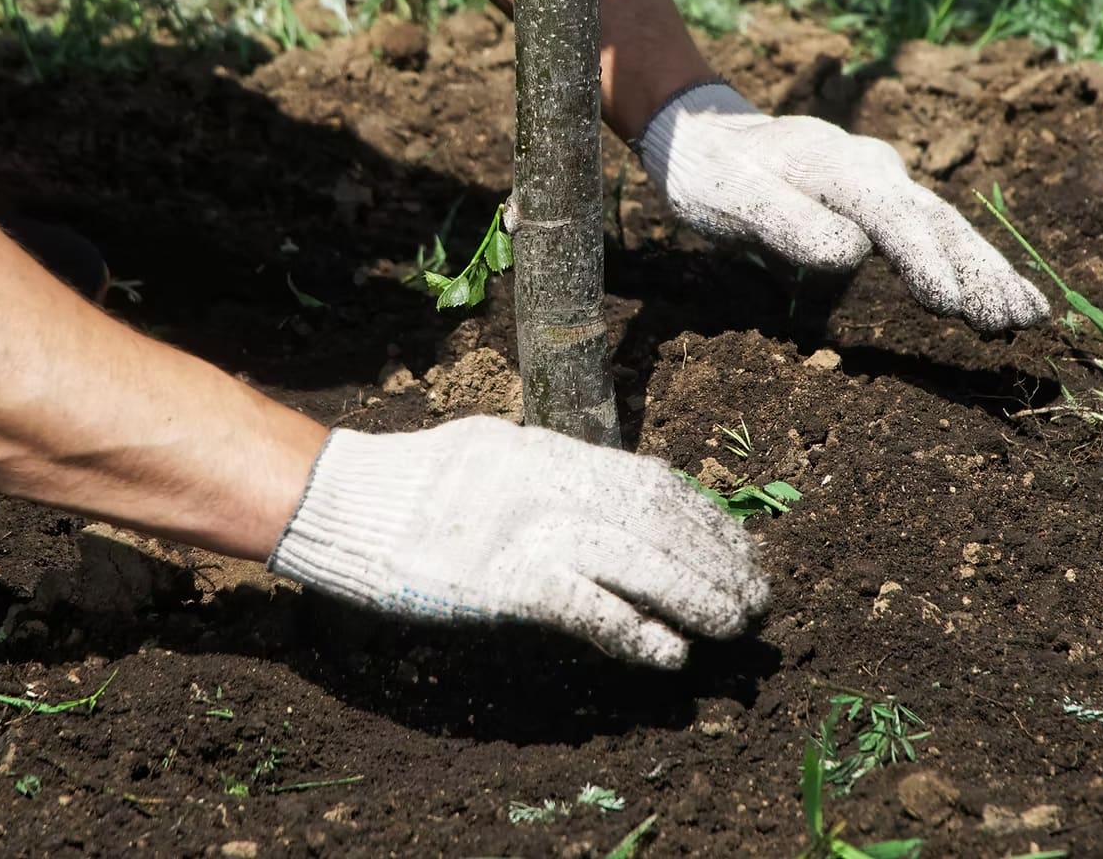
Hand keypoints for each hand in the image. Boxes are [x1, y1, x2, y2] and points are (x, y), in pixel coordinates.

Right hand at [269, 417, 768, 667]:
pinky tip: (669, 654)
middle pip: (659, 522)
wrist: (346, 500)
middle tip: (756, 591)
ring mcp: (532, 532)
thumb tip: (619, 483)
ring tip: (736, 623)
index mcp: (553, 452)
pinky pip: (588, 608)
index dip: (705, 516)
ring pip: (640, 562)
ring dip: (697, 595)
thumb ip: (559, 466)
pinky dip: (635, 631)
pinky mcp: (506, 583)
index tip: (739, 542)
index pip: (652, 481)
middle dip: (716, 557)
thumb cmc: (416, 479)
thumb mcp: (499, 449)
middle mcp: (554, 485)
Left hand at [637, 83, 1048, 332]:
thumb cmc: (713, 175)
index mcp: (837, 165)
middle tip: (1019, 319)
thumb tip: (851, 252)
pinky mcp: (881, 202)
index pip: (893, 217)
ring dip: (987, 272)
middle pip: (937, 222)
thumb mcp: (733, 198)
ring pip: (945, 228)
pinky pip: (932, 234)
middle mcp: (872, 168)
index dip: (925, 260)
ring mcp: (882, 182)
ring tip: (1029, 316)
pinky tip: (995, 297)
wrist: (707, 137)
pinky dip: (967, 265)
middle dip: (980, 271)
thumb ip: (787, 223)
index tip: (953, 304)